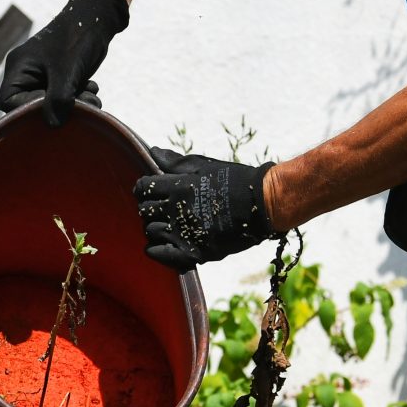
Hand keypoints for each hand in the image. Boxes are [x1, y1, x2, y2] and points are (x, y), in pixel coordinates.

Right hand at [0, 0, 128, 124]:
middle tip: (83, 105)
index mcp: (18, 68)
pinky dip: (78, 98)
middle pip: (32, 106)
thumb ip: (58, 98)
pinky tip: (91, 88)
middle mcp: (26, 74)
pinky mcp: (58, 80)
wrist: (98, 19)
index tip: (56, 108)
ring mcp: (42, 77)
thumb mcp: (67, 71)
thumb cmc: (76, 38)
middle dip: (58, 110)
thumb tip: (53, 125)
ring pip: (51, 105)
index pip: (9, 102)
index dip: (30, 110)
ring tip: (92, 95)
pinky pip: (63, 99)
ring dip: (73, 105)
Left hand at [134, 147, 276, 271]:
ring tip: (166, 225)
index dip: (144, 188)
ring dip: (154, 227)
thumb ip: (176, 162)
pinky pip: (162, 254)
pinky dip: (156, 250)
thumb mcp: (205, 166)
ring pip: (151, 231)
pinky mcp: (195, 251)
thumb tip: (152, 152)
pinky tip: (159, 245)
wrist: (264, 203)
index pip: (143, 188)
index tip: (151, 191)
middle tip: (160, 208)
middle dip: (148, 208)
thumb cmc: (235, 180)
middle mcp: (177, 209)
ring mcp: (185, 232)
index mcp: (178, 187)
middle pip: (144, 210)